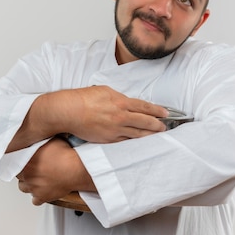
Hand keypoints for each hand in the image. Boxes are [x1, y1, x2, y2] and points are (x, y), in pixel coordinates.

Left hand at [16, 138, 94, 205]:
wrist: (75, 169)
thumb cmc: (65, 155)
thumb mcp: (50, 139)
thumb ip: (39, 140)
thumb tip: (36, 135)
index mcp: (26, 160)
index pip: (14, 162)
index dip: (21, 161)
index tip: (25, 161)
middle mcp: (27, 174)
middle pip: (18, 175)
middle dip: (24, 172)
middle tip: (34, 168)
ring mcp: (33, 187)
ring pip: (23, 188)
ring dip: (28, 184)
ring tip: (37, 179)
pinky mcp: (42, 196)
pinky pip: (35, 200)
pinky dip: (39, 197)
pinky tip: (43, 190)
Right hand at [49, 86, 168, 142]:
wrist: (69, 111)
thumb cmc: (84, 99)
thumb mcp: (105, 91)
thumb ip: (119, 98)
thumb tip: (127, 102)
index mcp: (121, 103)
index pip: (145, 107)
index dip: (157, 111)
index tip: (165, 113)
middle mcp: (121, 117)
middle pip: (145, 122)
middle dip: (157, 126)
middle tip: (164, 128)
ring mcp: (115, 130)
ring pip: (137, 135)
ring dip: (149, 136)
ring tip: (157, 137)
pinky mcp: (108, 140)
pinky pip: (125, 142)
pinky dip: (134, 142)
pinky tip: (139, 143)